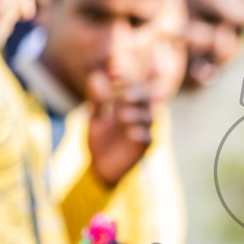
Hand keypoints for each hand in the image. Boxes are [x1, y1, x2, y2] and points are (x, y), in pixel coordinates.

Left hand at [85, 70, 151, 186]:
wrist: (99, 167)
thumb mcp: (94, 118)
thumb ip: (97, 100)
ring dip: (136, 114)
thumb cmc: (99, 140)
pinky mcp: (142, 148)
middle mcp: (137, 115)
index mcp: (127, 105)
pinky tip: (130, 133)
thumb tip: (96, 76)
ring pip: (148, 117)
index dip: (126, 79)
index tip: (114, 75)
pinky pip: (147, 139)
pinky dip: (140, 134)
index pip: (132, 86)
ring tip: (122, 116)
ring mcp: (142, 131)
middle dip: (136, 95)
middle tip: (124, 96)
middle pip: (145, 99)